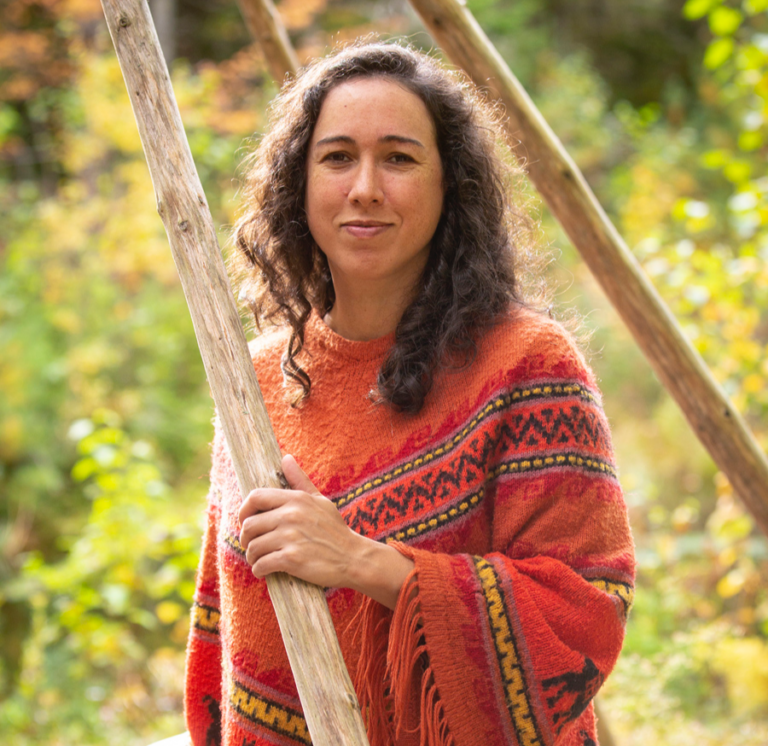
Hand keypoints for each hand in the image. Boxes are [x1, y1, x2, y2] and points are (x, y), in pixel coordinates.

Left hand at [238, 455, 413, 608]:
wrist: (353, 558)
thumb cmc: (334, 530)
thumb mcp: (319, 500)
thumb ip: (300, 480)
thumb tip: (286, 458)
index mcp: (296, 499)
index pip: (255, 497)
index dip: (244, 510)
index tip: (246, 521)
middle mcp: (291, 515)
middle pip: (249, 525)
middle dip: (245, 538)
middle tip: (251, 545)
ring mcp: (291, 538)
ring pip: (253, 547)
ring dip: (252, 557)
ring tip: (258, 559)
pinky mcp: (292, 560)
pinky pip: (261, 564)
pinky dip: (259, 570)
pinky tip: (264, 571)